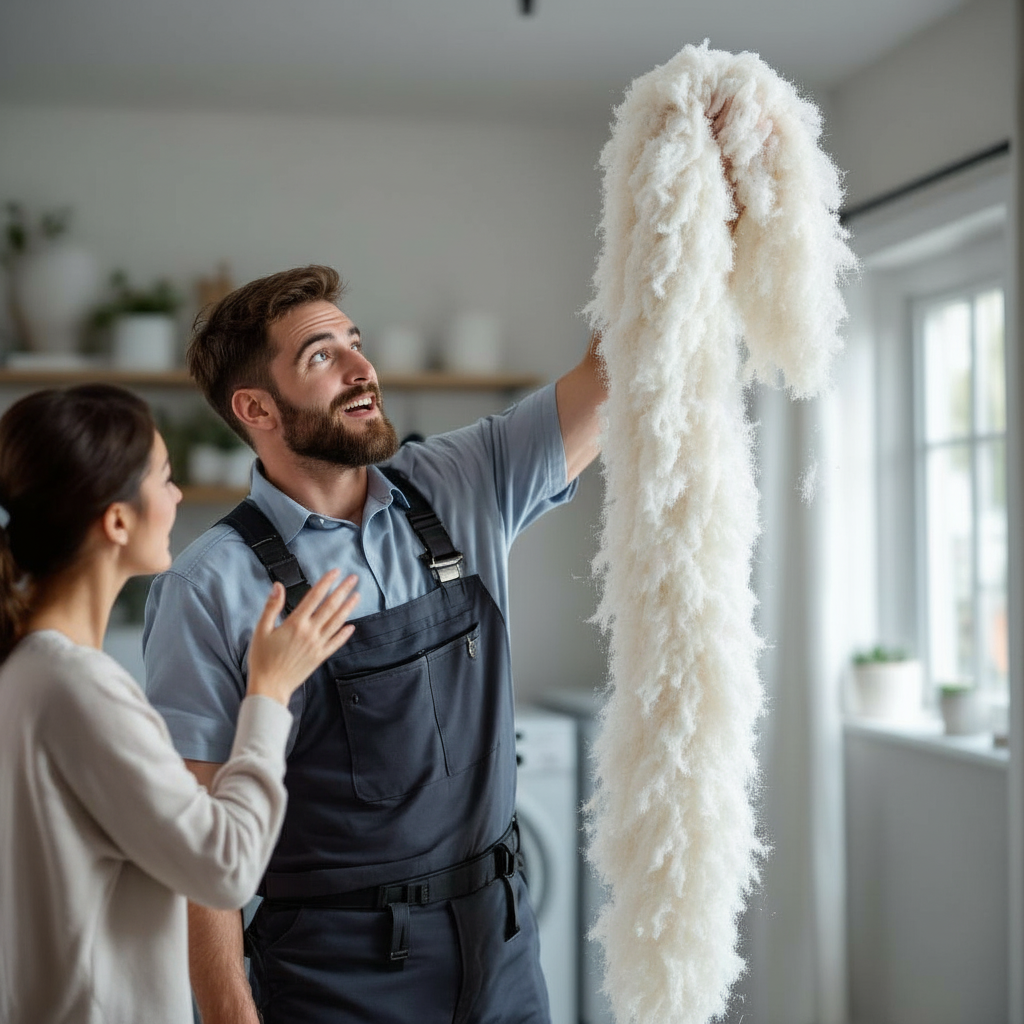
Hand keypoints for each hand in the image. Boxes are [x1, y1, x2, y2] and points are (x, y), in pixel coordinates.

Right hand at [246, 571, 358, 704]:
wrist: (270, 687)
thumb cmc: (262, 659)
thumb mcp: (261, 630)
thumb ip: (272, 607)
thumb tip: (278, 587)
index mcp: (295, 623)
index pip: (314, 597)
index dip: (326, 582)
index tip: (335, 572)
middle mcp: (310, 632)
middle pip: (330, 607)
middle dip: (343, 590)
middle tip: (353, 579)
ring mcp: (317, 645)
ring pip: (336, 622)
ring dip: (348, 608)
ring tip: (357, 596)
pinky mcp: (320, 657)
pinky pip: (335, 643)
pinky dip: (344, 634)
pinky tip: (351, 626)